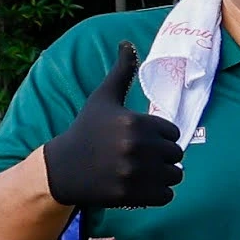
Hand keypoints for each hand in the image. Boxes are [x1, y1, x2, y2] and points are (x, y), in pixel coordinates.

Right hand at [39, 53, 181, 214]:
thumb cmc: (87, 130)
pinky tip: (139, 185)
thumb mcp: (102, 98)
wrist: (63, 168)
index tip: (142, 140)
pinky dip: (158, 194)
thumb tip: (128, 42)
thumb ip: (121, 71)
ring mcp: (135, 173)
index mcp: (135, 122)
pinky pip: (167, 196)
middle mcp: (137, 147)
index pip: (173, 133)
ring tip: (142, 172)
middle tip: (141, 157)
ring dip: (163, 176)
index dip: (160, 137)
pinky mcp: (132, 196)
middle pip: (176, 155)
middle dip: (163, 157)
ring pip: (175, 176)